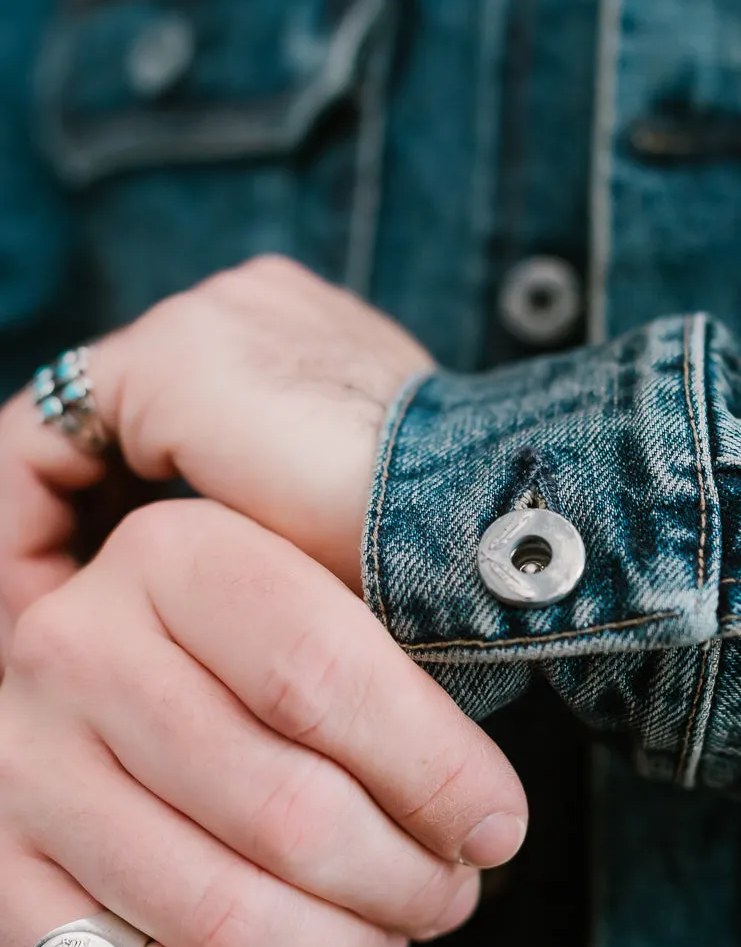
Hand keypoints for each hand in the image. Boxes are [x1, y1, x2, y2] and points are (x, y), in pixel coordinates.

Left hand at [0, 255, 433, 637]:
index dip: (128, 525)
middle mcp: (251, 310)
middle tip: (61, 631)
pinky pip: (41, 445)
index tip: (115, 618)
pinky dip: (22, 530)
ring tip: (42, 636)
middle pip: (113, 427)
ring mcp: (209, 321)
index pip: (175, 430)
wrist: (488, 529)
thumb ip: (288, 536)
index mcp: (307, 344)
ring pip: (70, 436)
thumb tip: (235, 604)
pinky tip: (38, 615)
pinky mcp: (171, 360)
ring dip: (47, 537)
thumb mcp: (352, 546)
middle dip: (80, 530)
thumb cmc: (441, 569)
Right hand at [0, 499, 525, 946]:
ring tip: (386, 938)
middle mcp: (77, 649)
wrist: (98, 689)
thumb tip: (491, 822)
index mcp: (174, 555)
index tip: (498, 828)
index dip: (435, 774)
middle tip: (450, 894)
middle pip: (286, 811)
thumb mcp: (318, 591)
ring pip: (224, 918)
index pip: (324, 675)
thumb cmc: (255, 649)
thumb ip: (398, 646)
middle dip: (405, 881)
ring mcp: (23, 770)